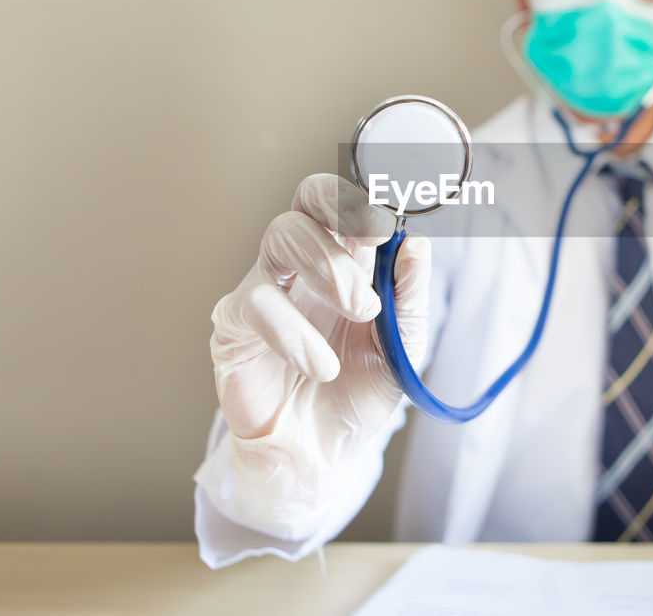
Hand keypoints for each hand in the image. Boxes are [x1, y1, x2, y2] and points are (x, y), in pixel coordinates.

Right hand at [209, 174, 429, 446]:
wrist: (323, 455)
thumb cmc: (357, 392)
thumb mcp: (401, 347)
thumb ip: (409, 296)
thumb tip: (417, 244)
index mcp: (344, 259)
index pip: (342, 201)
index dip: (362, 196)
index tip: (389, 217)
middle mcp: (301, 266)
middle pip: (306, 202)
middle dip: (342, 214)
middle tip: (375, 245)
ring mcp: (265, 290)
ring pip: (279, 236)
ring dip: (328, 265)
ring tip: (362, 312)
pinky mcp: (234, 327)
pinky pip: (256, 304)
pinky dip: (294, 331)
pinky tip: (320, 364)